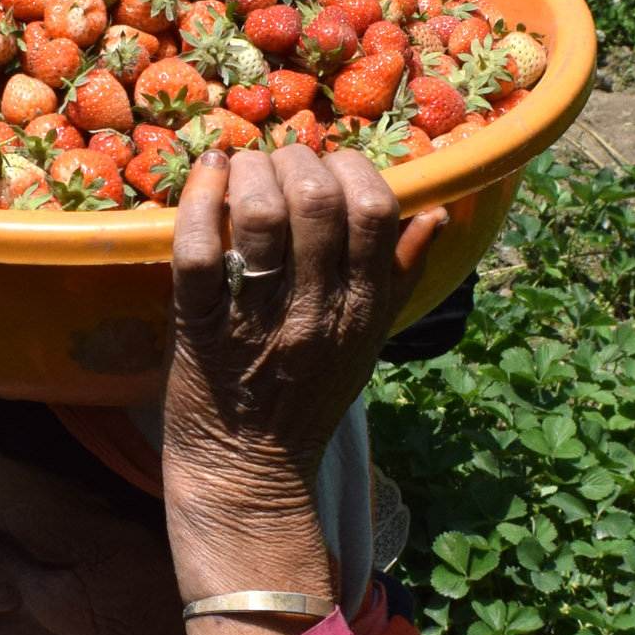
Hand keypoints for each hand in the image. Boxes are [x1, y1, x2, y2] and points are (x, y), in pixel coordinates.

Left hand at [163, 148, 440, 634]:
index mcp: (363, 310)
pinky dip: (200, 200)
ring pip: (260, 215)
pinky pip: (198, 250)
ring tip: (243, 167)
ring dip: (251, 172)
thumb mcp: (368, 342)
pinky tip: (207, 176)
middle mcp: (315, 311)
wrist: (249, 474)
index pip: (376, 211)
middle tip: (282, 162)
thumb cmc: (308, 399)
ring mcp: (256, 318)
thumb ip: (398, 277)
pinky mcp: (198, 326)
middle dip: (299, 160)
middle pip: (317, 201)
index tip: (333, 167)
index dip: (354, 170)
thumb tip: (436, 213)